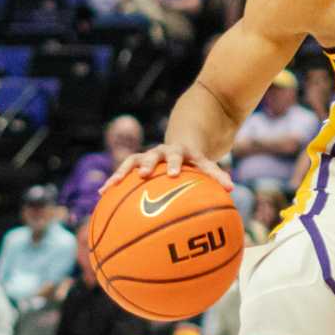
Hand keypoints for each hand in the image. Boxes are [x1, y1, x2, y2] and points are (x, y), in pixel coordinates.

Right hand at [101, 143, 231, 194]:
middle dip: (150, 163)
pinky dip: (115, 180)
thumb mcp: (207, 165)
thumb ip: (217, 175)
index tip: (174, 175)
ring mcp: (150, 156)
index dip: (178, 164)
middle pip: (157, 155)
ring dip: (124, 172)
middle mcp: (166, 152)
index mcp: (185, 154)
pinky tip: (102, 194)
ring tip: (112, 186)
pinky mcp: (138, 161)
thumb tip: (232, 190)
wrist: (182, 140)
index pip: (183, 158)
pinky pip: (124, 171)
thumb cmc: (195, 161)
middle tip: (145, 173)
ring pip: (134, 160)